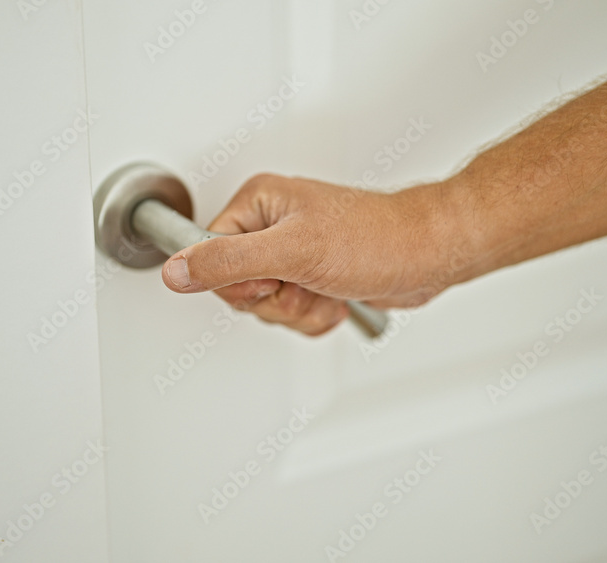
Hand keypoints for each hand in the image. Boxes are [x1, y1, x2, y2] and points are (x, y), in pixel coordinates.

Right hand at [159, 173, 459, 335]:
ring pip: (266, 307)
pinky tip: (336, 298)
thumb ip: (228, 262)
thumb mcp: (293, 252)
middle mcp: (271, 226)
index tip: (270, 278)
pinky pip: (292, 314)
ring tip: (325, 288)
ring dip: (299, 311)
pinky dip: (314, 317)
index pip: (208, 255)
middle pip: (237, 288)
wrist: (431, 254)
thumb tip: (176, 270)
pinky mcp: (312, 277)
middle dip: (276, 301)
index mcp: (258, 204)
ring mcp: (293, 254)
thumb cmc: (378, 238)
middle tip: (304, 282)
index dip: (240, 281)